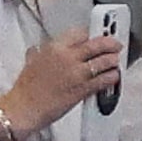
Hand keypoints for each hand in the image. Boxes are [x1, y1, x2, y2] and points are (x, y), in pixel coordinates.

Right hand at [0, 31, 122, 134]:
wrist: (25, 107)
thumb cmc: (26, 88)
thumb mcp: (31, 61)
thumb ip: (39, 53)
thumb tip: (40, 50)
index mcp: (54, 47)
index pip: (79, 33)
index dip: (90, 34)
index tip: (94, 35)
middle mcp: (67, 57)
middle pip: (95, 44)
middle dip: (109, 43)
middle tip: (116, 43)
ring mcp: (76, 73)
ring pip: (102, 62)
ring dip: (113, 60)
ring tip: (117, 60)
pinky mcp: (82, 90)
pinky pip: (102, 81)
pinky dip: (111, 77)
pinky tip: (115, 76)